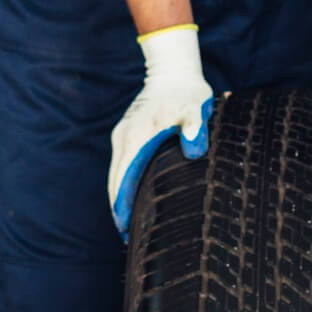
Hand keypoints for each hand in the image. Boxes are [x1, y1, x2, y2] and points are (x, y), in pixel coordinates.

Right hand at [109, 25, 213, 238]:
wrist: (173, 70)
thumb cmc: (188, 93)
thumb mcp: (196, 109)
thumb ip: (196, 128)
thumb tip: (194, 148)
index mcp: (137, 137)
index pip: (124, 180)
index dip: (124, 208)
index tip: (128, 233)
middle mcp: (124, 138)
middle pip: (115, 181)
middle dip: (120, 210)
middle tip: (130, 240)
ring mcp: (123, 135)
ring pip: (116, 174)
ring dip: (120, 198)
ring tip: (130, 227)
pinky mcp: (127, 133)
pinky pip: (121, 164)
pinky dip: (123, 184)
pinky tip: (133, 198)